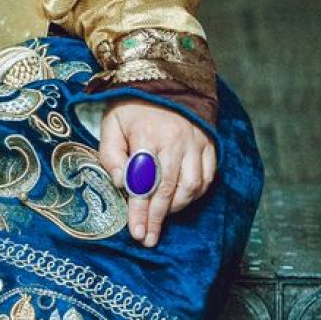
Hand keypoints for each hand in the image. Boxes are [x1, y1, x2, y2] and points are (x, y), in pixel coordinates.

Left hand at [99, 100, 215, 248]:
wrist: (165, 81)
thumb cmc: (132, 107)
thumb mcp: (112, 124)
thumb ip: (111, 154)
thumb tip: (122, 185)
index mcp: (148, 134)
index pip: (144, 182)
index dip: (140, 211)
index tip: (136, 233)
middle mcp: (176, 141)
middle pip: (167, 190)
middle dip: (156, 218)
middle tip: (147, 239)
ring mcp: (196, 143)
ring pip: (191, 187)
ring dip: (176, 208)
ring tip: (160, 219)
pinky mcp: (209, 144)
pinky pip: (207, 178)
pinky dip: (195, 195)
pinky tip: (180, 202)